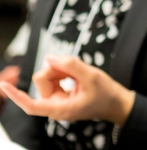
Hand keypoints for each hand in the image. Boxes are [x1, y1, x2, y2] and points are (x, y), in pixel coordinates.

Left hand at [0, 56, 134, 125]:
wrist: (116, 102)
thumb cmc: (106, 94)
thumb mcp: (91, 76)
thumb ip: (70, 66)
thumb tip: (49, 57)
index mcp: (61, 108)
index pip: (32, 105)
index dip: (17, 96)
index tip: (4, 87)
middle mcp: (55, 106)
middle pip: (42, 81)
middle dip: (56, 69)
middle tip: (75, 67)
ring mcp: (57, 100)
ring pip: (47, 77)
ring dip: (62, 69)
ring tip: (79, 73)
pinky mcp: (60, 94)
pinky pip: (54, 77)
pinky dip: (64, 71)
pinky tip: (76, 75)